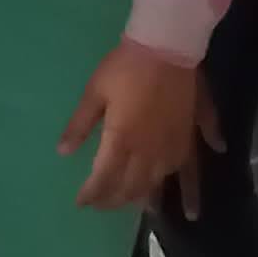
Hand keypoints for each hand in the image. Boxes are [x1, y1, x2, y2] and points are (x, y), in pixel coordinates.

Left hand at [59, 40, 210, 210]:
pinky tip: (193, 198)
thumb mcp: (94, 92)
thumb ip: (79, 125)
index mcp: (122, 141)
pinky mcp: (192, 134)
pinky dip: (193, 184)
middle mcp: (149, 151)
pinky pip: (195, 165)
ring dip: (153, 198)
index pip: (104, 179)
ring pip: (162, 182)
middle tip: (106, 205)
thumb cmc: (126, 66)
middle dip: (117, 200)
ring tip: (148, 211)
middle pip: (133, 186)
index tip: (82, 203)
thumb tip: (63, 152)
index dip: (92, 194)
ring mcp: (174, 145)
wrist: (167, 45)